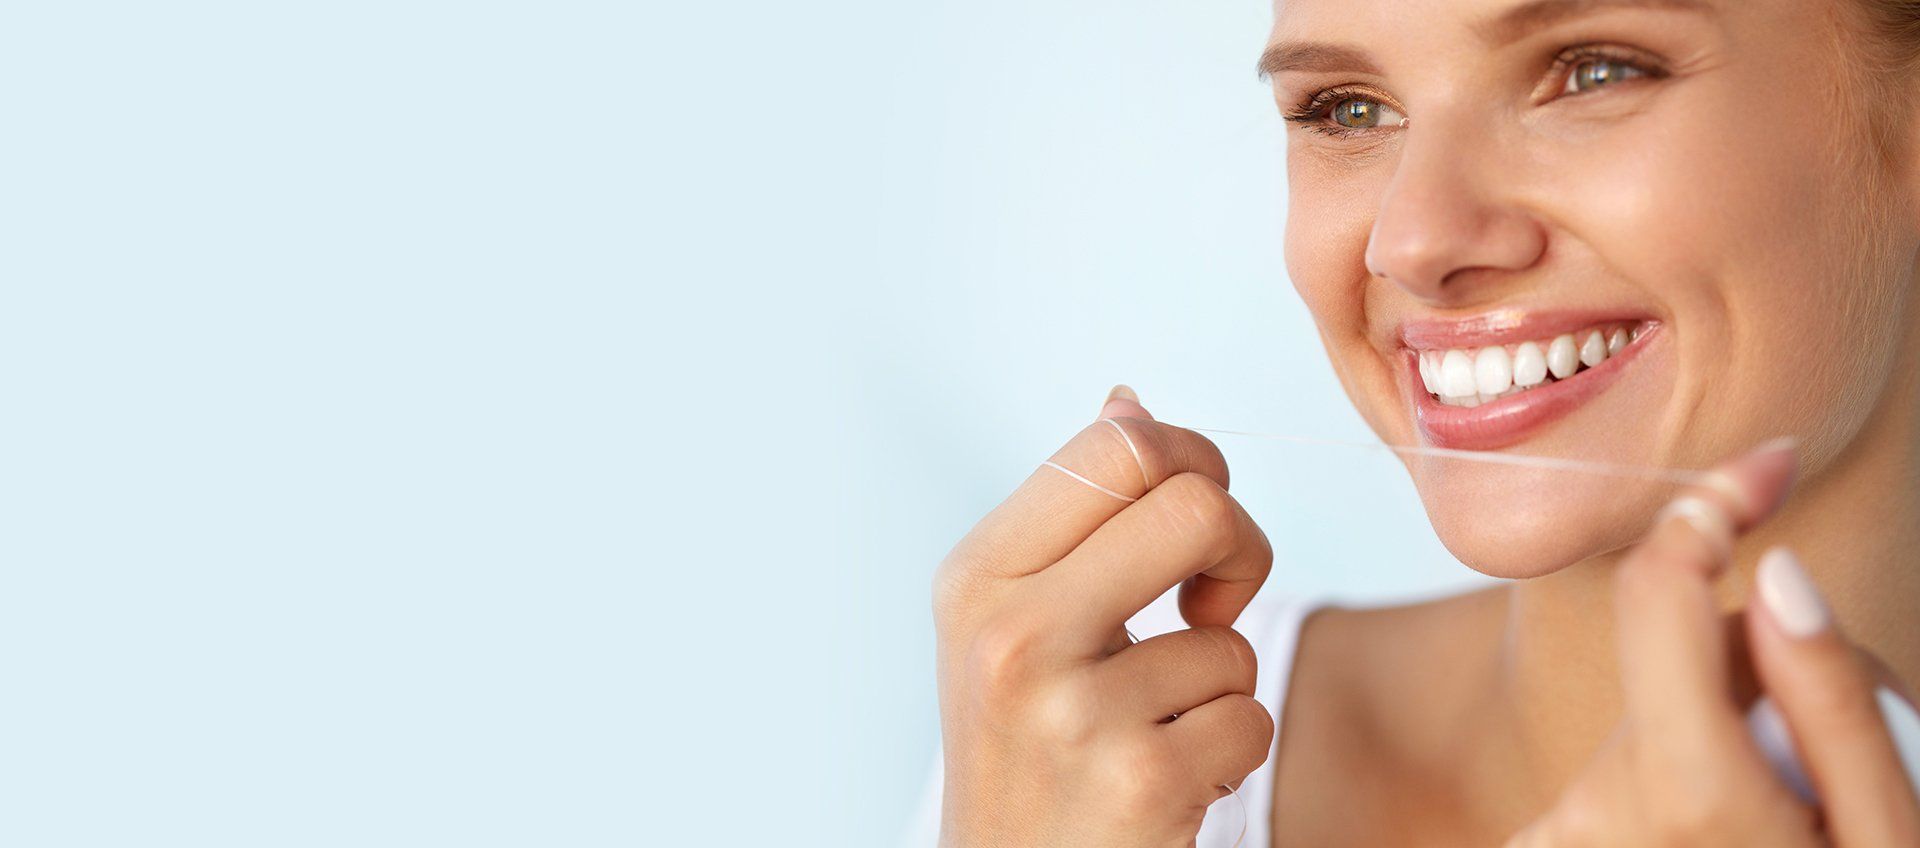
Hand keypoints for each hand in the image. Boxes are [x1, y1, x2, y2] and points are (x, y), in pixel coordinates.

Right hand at [933, 388, 1274, 846]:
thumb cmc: (1026, 751)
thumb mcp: (1011, 626)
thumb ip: (1074, 519)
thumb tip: (1129, 401)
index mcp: (978, 576)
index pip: (1118, 444)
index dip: (1192, 463)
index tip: (1193, 530)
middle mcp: (1009, 633)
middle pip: (1195, 505)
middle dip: (1240, 551)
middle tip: (1212, 608)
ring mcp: (1070, 709)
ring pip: (1230, 635)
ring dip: (1220, 685)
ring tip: (1156, 727)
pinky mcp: (1138, 780)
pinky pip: (1247, 717)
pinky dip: (1228, 752)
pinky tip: (1168, 780)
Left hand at [1508, 442, 1919, 846]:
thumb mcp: (1889, 833)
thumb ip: (1835, 699)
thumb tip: (1776, 568)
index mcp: (1683, 790)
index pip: (1660, 586)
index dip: (1715, 507)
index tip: (1769, 462)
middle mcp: (1594, 809)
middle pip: (1680, 651)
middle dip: (1762, 673)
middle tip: (1835, 771)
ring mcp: (1563, 835)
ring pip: (1660, 708)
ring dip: (1727, 736)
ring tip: (1793, 820)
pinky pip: (1625, 768)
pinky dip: (1682, 782)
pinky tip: (1735, 835)